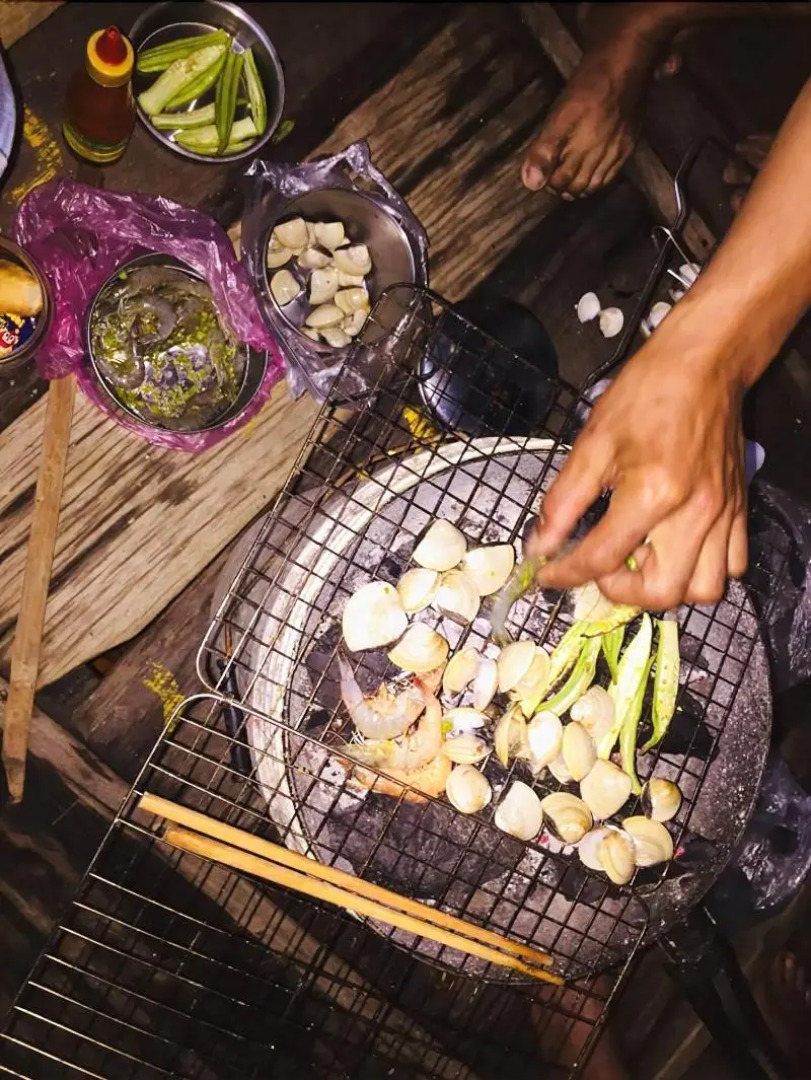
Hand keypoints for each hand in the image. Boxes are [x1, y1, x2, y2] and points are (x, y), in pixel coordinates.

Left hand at [521, 52, 637, 198]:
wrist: (624, 65)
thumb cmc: (587, 88)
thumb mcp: (557, 117)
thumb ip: (544, 152)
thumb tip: (532, 184)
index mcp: (579, 153)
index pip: (561, 184)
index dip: (548, 182)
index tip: (542, 174)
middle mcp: (598, 159)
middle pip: (578, 187)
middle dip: (563, 187)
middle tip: (554, 176)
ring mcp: (614, 154)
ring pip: (595, 184)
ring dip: (581, 185)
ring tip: (570, 177)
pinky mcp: (627, 146)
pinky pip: (612, 173)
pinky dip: (599, 178)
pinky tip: (591, 171)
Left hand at [527, 323, 748, 608]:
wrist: (703, 364)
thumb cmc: (645, 395)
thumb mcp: (591, 444)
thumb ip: (563, 502)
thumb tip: (540, 545)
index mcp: (653, 493)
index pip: (602, 557)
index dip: (565, 574)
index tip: (547, 575)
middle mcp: (694, 513)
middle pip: (662, 592)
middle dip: (621, 591)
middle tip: (599, 568)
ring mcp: (722, 515)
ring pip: (703, 589)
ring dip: (665, 587)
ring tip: (639, 557)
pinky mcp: (738, 510)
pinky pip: (731, 566)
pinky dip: (701, 571)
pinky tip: (673, 548)